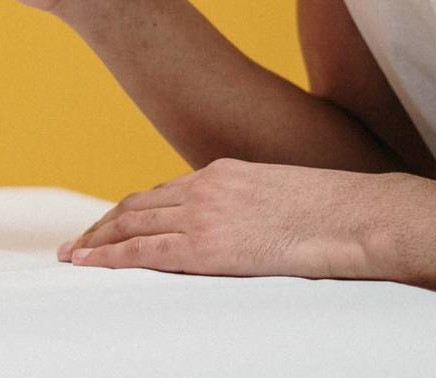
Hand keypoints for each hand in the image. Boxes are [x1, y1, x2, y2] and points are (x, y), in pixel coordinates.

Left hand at [57, 159, 417, 279]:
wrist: (362, 215)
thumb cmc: (338, 215)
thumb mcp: (283, 198)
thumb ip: (252, 208)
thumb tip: (251, 230)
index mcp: (223, 173)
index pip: (162, 193)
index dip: (130, 212)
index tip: (109, 225)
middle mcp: (205, 187)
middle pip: (137, 206)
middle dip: (102, 226)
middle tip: (76, 243)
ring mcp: (205, 213)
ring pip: (131, 224)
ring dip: (97, 240)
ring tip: (73, 255)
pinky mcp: (209, 245)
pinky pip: (146, 250)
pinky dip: (112, 255)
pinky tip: (90, 263)